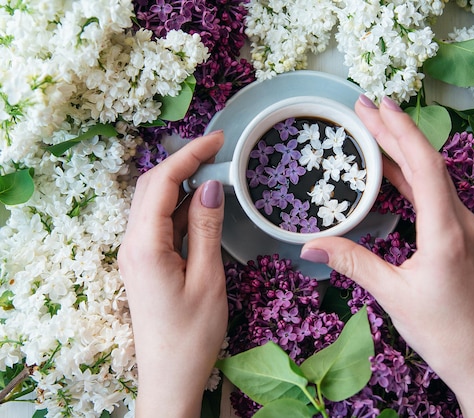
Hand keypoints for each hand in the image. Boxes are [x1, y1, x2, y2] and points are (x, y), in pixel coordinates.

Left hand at [118, 132, 226, 417]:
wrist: (170, 376)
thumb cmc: (192, 334)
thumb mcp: (208, 279)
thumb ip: (206, 229)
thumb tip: (211, 186)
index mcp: (144, 246)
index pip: (161, 183)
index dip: (188, 154)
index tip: (217, 139)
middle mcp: (132, 244)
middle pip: (151, 186)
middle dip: (182, 162)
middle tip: (217, 151)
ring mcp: (136, 254)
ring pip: (153, 203)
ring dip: (180, 182)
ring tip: (214, 171)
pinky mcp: (144, 263)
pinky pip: (158, 223)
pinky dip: (179, 206)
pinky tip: (202, 205)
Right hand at [300, 96, 473, 417]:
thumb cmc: (443, 332)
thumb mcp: (393, 295)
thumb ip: (352, 263)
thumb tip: (309, 245)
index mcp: (445, 230)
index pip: (424, 165)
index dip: (400, 131)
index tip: (378, 106)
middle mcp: (459, 221)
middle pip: (427, 163)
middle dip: (395, 132)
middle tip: (364, 108)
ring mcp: (461, 228)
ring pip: (431, 177)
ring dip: (402, 152)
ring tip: (372, 130)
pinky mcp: (458, 238)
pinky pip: (433, 196)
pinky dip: (409, 177)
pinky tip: (389, 171)